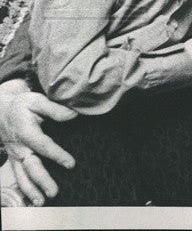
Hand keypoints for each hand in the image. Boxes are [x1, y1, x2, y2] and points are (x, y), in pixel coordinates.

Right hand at [0, 82, 75, 205]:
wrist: (2, 110)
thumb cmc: (22, 105)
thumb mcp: (36, 101)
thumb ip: (54, 109)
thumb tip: (73, 115)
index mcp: (26, 132)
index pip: (43, 146)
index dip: (57, 155)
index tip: (70, 164)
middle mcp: (20, 147)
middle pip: (31, 166)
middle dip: (42, 180)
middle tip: (54, 192)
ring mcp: (16, 155)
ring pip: (22, 175)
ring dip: (32, 190)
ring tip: (42, 201)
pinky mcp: (15, 160)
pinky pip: (18, 176)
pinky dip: (24, 189)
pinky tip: (33, 199)